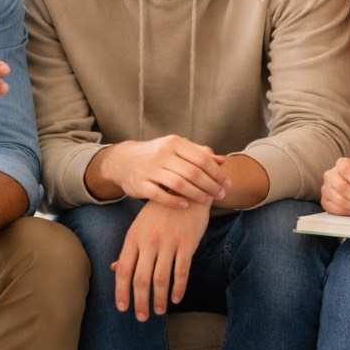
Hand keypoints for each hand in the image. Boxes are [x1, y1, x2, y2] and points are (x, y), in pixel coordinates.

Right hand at [96, 136, 228, 208]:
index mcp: (174, 143)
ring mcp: (149, 169)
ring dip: (196, 194)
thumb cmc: (157, 155)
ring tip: (207, 202)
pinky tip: (186, 206)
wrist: (123, 160)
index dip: (217, 172)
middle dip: (210, 185)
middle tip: (221, 195)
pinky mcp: (139, 184)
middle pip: (193, 172)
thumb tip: (223, 161)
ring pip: (178, 184)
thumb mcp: (176, 148)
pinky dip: (174, 201)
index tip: (227, 183)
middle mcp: (162, 154)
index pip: (201, 158)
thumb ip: (199, 154)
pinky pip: (159, 194)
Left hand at [111, 199, 209, 321]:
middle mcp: (149, 241)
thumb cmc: (160, 211)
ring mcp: (168, 242)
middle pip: (141, 279)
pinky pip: (182, 271)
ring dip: (159, 299)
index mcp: (133, 238)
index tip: (122, 308)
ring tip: (159, 312)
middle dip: (140, 302)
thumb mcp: (140, 226)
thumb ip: (129, 249)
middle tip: (142, 318)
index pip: (123, 270)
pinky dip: (179, 288)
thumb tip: (114, 268)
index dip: (121, 292)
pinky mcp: (187, 243)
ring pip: (161, 279)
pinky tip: (177, 298)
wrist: (185, 189)